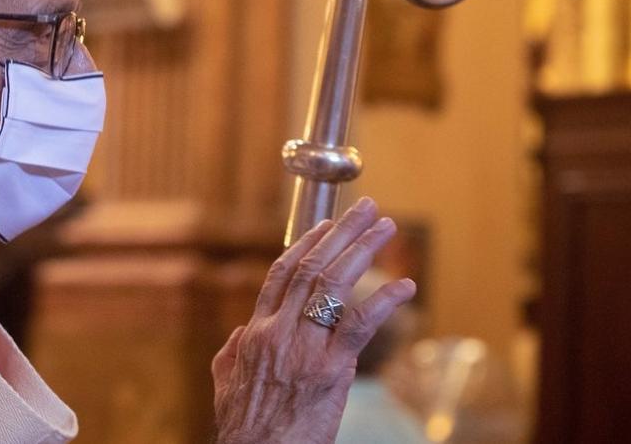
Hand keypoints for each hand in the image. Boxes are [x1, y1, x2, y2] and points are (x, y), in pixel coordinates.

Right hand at [212, 197, 415, 443]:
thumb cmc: (243, 430)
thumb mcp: (225, 385)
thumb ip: (232, 355)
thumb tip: (240, 333)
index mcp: (256, 333)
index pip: (282, 275)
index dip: (307, 245)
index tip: (327, 224)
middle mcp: (278, 332)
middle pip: (312, 268)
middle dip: (342, 233)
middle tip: (368, 209)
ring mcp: (304, 349)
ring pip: (333, 286)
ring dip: (364, 251)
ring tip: (388, 228)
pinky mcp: (329, 371)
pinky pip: (358, 327)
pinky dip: (383, 301)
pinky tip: (405, 285)